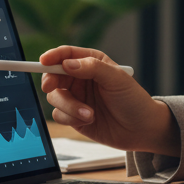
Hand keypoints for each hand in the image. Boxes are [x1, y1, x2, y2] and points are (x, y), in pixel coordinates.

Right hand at [40, 46, 180, 156]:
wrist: (140, 130)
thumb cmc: (132, 99)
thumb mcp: (116, 79)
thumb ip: (92, 68)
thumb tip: (67, 64)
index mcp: (92, 62)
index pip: (66, 54)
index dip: (52, 56)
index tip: (43, 61)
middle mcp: (81, 78)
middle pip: (53, 75)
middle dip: (51, 81)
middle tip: (51, 87)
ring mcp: (76, 98)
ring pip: (55, 97)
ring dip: (69, 106)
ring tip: (89, 113)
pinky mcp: (73, 116)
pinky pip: (59, 115)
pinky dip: (71, 118)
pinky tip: (88, 120)